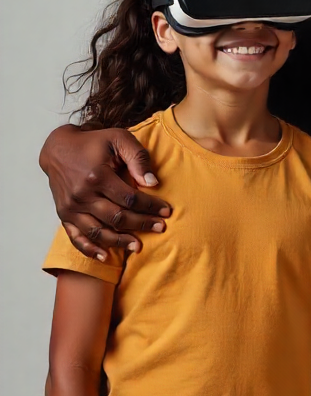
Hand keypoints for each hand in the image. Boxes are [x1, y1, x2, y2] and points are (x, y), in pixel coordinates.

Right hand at [40, 124, 169, 260]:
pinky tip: (105, 256)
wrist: (58, 149)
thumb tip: (153, 183)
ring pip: (98, 232)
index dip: (151, 206)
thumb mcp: (120, 139)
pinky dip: (90, 249)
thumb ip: (138, 159)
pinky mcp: (63, 215)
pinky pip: (76, 237)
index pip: (130, 199)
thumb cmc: (94, 143)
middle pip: (117, 218)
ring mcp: (71, 208)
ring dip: (120, 241)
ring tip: (139, 246)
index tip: (167, 211)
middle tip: (161, 228)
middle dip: (142, 224)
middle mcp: (82, 195)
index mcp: (97, 176)